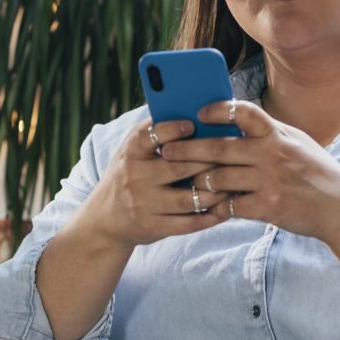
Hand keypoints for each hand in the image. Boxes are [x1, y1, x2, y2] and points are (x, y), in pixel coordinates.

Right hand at [82, 115, 238, 249]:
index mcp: (130, 153)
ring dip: (215, 192)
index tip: (193, 125)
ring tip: (234, 184)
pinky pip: (187, 223)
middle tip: (233, 155)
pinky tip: (225, 209)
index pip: (150, 137)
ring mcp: (143, 204)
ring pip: (187, 198)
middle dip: (208, 161)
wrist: (105, 220)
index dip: (172, 129)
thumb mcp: (132, 151)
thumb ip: (155, 132)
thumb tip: (192, 112)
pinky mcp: (153, 227)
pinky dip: (209, 216)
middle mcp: (135, 178)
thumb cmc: (128, 175)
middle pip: (178, 168)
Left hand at [159, 100, 339, 243]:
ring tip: (186, 183)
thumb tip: (231, 122)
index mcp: (277, 134)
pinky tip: (206, 208)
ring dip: (198, 182)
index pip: (243, 112)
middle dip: (189, 149)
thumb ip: (266, 133)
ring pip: (219, 179)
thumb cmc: (314, 172)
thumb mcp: (295, 143)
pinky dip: (216, 208)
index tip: (198, 112)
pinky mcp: (267, 207)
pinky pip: (230, 207)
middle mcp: (272, 154)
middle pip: (220, 148)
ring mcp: (269, 181)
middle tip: (167, 151)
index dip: (218, 110)